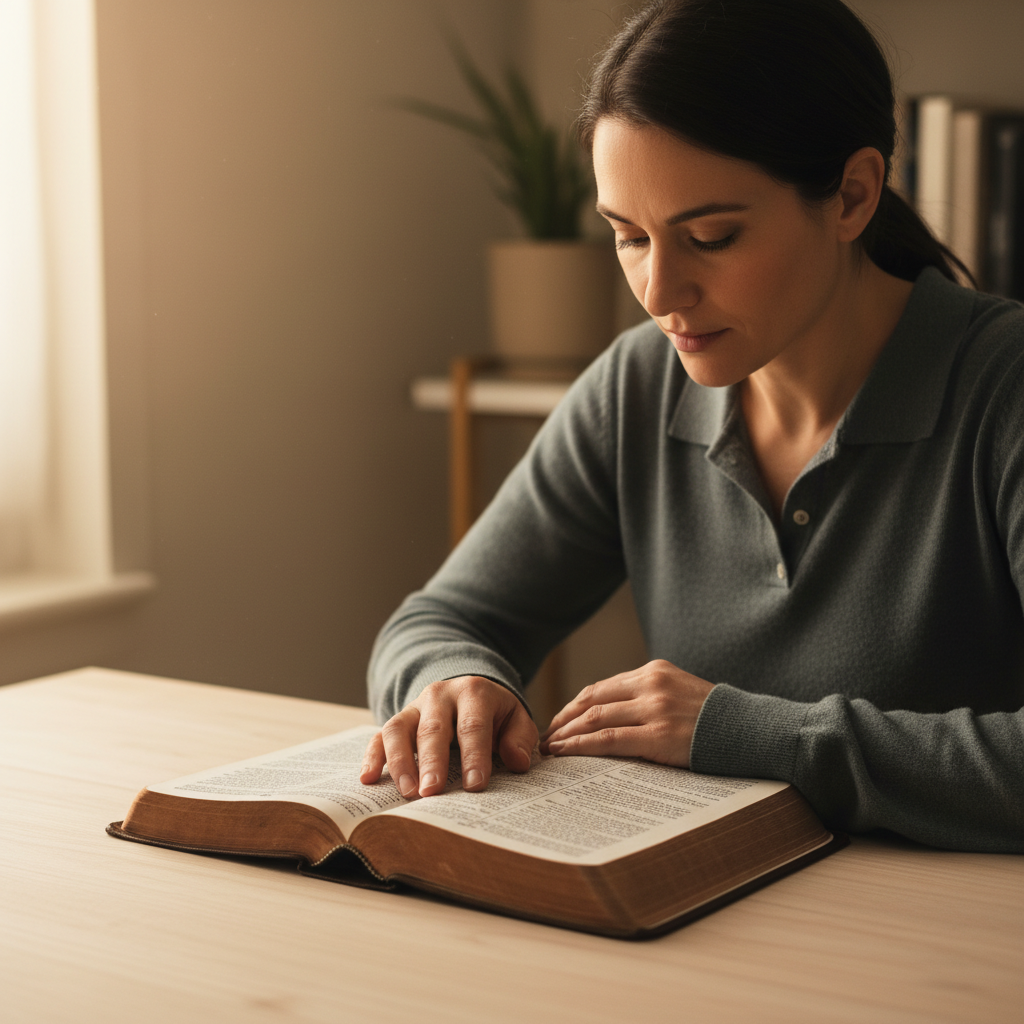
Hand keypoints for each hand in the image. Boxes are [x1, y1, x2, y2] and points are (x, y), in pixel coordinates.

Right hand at [360, 676, 537, 798]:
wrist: (470, 692)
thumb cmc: (495, 714)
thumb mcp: (516, 719)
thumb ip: (520, 738)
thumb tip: (518, 761)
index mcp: (474, 693)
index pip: (473, 725)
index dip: (474, 756)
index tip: (475, 786)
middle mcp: (440, 695)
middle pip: (433, 728)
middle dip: (432, 762)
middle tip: (432, 792)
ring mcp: (415, 707)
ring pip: (400, 729)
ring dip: (400, 761)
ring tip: (407, 793)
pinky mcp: (398, 720)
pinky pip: (380, 735)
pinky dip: (372, 756)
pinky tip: (368, 779)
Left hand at [539, 660, 713, 767]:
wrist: (752, 730)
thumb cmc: (716, 720)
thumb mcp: (680, 693)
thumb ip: (650, 697)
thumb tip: (612, 718)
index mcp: (654, 671)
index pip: (602, 687)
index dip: (574, 706)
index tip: (558, 722)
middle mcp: (651, 684)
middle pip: (592, 699)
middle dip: (564, 720)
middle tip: (546, 737)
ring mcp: (655, 708)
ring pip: (596, 718)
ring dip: (568, 734)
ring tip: (551, 749)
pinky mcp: (660, 735)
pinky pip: (610, 740)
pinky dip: (583, 746)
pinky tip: (568, 754)